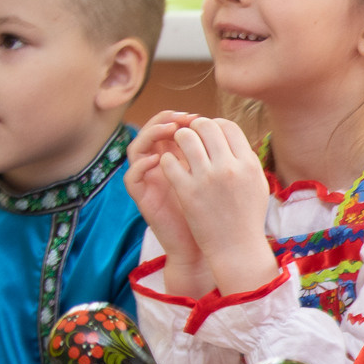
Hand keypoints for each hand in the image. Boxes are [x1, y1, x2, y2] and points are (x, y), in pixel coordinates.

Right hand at [127, 112, 206, 293]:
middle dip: (168, 120)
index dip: (186, 119)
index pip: (174, 128)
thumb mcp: (221, 181)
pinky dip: (141, 165)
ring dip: (152, 134)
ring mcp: (148, 180)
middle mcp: (159, 165)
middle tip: (187, 118)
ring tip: (172, 130)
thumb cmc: (218, 213)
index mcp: (178, 159)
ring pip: (137, 148)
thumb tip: (232, 134)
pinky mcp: (141, 197)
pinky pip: (131, 176)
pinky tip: (158, 159)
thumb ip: (220, 159)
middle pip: (153, 132)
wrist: (209, 246)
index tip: (205, 117)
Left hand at [162, 116, 276, 296]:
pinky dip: (167, 161)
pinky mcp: (187, 192)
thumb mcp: (257, 185)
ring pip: (185, 138)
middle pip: (206, 126)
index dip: (214, 124)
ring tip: (178, 149)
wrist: (236, 248)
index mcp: (248, 163)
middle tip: (189, 137)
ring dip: (179, 139)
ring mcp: (207, 179)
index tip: (207, 134)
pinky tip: (171, 168)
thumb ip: (246, 160)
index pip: (227, 126)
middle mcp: (229, 167)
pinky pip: (170, 162)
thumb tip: (231, 139)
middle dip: (194, 128)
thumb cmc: (247, 217)